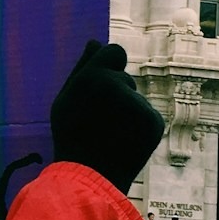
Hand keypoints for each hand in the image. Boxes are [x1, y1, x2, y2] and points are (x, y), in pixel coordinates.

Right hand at [49, 40, 164, 192]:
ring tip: (110, 132)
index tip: (100, 83)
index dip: (107, 65)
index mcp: (94, 76)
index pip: (115, 51)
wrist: (90, 177)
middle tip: (98, 119)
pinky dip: (138, 125)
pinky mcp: (154, 122)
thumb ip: (82, 68)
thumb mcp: (64, 100)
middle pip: (124, 78)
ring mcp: (139, 104)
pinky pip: (146, 114)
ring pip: (135, 98)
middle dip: (115, 92)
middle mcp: (119, 85)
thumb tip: (96, 42)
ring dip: (126, 110)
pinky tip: (123, 140)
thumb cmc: (71, 137)